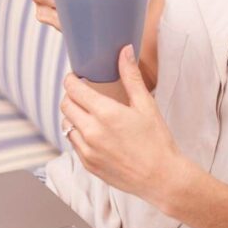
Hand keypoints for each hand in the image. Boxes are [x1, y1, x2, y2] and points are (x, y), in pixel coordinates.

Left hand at [60, 45, 183, 203]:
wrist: (162, 177)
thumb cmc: (157, 140)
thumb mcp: (146, 105)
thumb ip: (131, 77)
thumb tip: (125, 50)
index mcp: (105, 113)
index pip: (74, 89)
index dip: (72, 80)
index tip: (76, 76)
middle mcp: (91, 132)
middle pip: (65, 106)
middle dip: (71, 96)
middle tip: (82, 93)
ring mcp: (87, 151)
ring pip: (66, 125)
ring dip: (73, 116)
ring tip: (88, 113)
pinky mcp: (88, 165)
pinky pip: (73, 144)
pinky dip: (78, 135)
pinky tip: (94, 133)